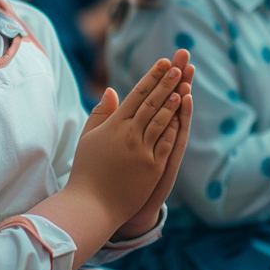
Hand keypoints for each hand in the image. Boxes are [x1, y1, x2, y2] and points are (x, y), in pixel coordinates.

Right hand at [65, 53, 186, 229]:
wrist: (91, 206)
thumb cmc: (87, 170)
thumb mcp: (89, 137)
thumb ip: (101, 113)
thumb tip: (112, 91)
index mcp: (114, 125)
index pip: (137, 95)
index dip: (151, 77)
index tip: (163, 63)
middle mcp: (129, 134)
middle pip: (151, 103)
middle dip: (166, 82)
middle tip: (178, 66)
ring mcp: (142, 151)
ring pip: (161, 120)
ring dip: (173, 101)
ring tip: (183, 84)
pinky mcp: (152, 168)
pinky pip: (166, 143)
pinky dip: (174, 126)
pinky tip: (182, 114)